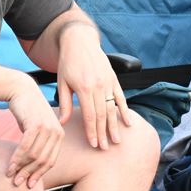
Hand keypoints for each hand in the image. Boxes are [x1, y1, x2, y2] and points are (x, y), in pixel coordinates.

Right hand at [6, 78, 62, 188]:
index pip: (51, 161)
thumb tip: (30, 166)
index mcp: (60, 136)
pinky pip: (26, 147)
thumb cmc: (28, 112)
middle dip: (29, 174)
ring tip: (11, 175)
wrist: (22, 91)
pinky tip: (10, 165)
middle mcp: (57, 132)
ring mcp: (48, 128)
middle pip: (43, 160)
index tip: (29, 184)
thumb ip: (37, 146)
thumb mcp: (37, 130)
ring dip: (21, 167)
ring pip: (34, 155)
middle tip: (17, 183)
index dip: (39, 174)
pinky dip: (17, 158)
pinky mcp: (36, 124)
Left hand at [54, 24, 130, 149]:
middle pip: (103, 115)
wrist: (80, 42)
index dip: (92, 132)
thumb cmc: (68, 63)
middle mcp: (99, 86)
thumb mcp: (62, 82)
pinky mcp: (114, 79)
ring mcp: (109, 83)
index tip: (94, 144)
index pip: (90, 116)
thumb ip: (65, 103)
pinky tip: (128, 122)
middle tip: (105, 148)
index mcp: (85, 88)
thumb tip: (63, 122)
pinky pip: (121, 98)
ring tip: (117, 140)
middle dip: (104, 133)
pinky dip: (125, 111)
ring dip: (115, 126)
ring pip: (113, 109)